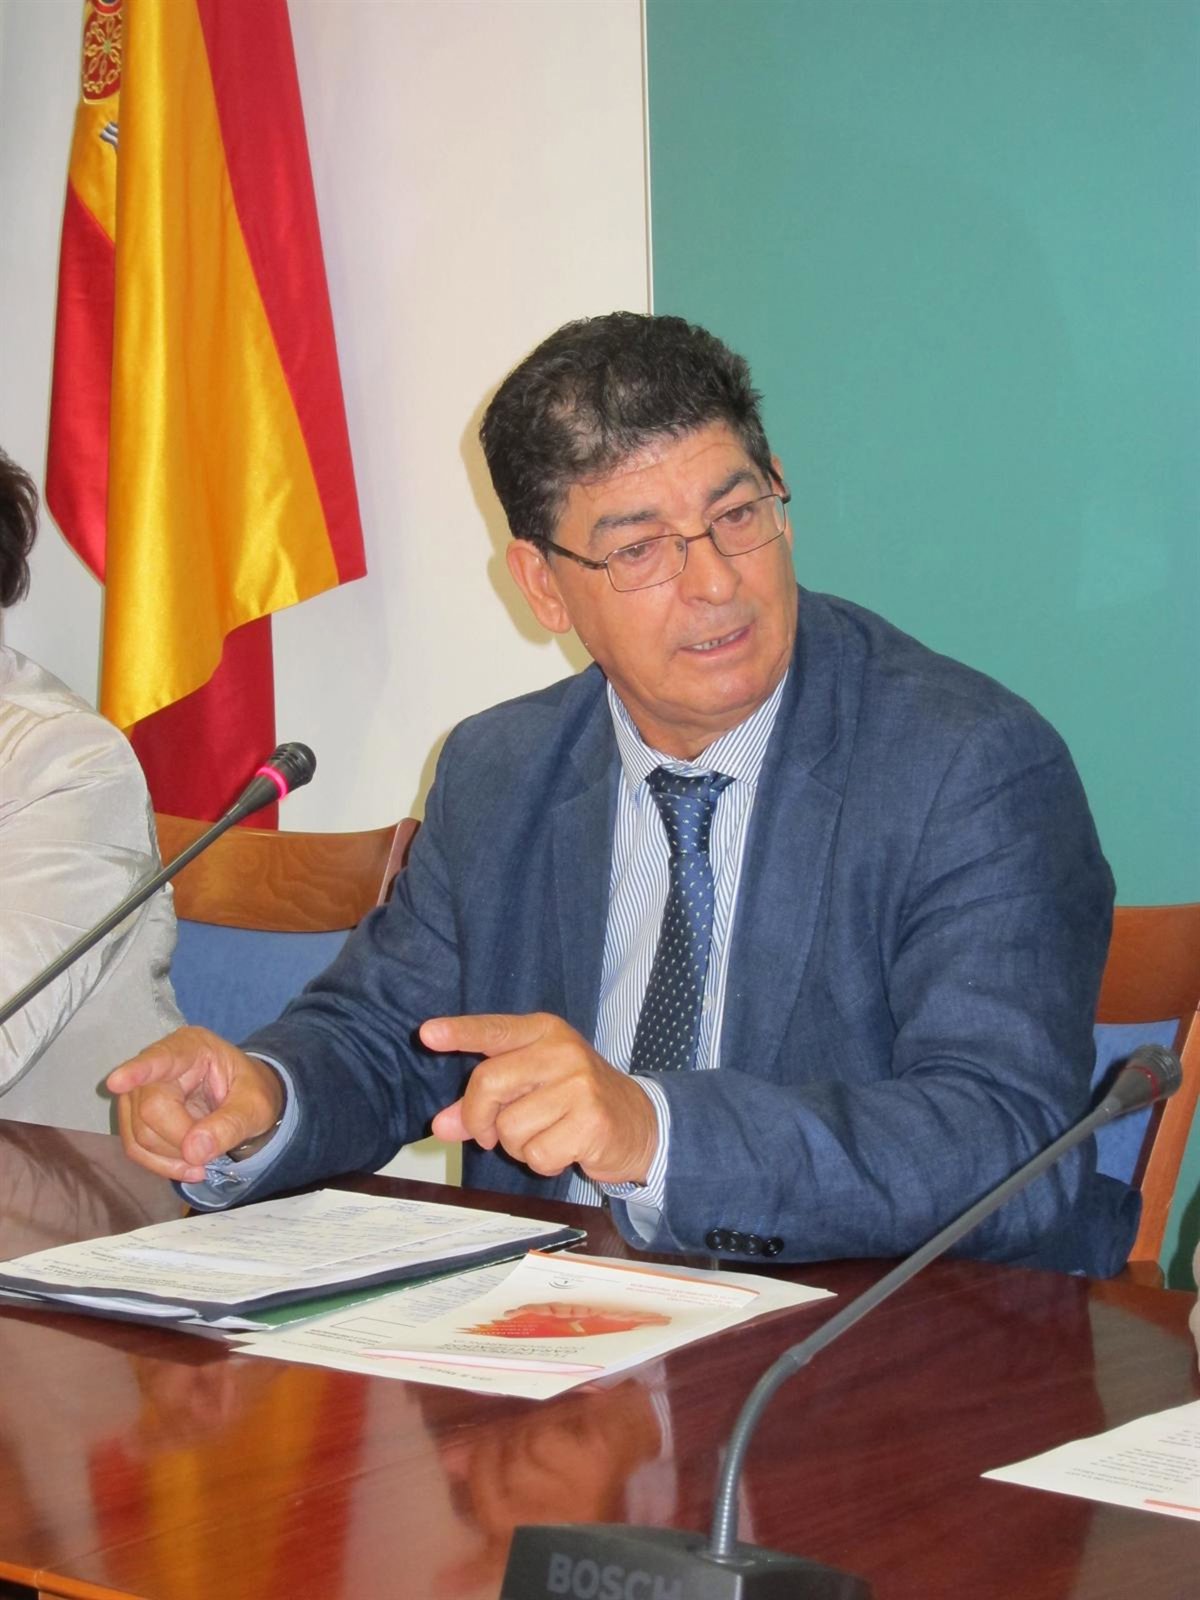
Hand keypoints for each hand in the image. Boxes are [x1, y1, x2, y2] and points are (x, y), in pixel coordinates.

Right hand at [105, 1027, 285, 1182]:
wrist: (244, 1100)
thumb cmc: (250, 1092)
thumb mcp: (256, 1105)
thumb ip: (231, 1124)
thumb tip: (194, 1152)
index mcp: (192, 1047)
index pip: (161, 1058)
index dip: (138, 1071)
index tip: (116, 1082)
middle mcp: (159, 1063)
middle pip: (150, 1109)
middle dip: (181, 1140)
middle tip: (210, 1153)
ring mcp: (141, 1089)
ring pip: (139, 1133)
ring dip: (172, 1157)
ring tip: (203, 1160)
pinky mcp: (134, 1115)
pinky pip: (135, 1147)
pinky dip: (161, 1164)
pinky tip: (187, 1167)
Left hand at [423, 1013, 657, 1184]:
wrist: (639, 1124)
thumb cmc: (575, 1101)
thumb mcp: (530, 1088)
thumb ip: (483, 1101)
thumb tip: (440, 1125)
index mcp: (543, 1032)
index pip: (494, 1030)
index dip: (459, 1033)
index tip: (426, 1034)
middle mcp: (561, 1051)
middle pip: (488, 1083)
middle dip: (478, 1118)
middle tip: (489, 1134)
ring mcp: (579, 1085)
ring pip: (509, 1127)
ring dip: (517, 1145)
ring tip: (544, 1135)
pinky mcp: (591, 1121)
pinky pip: (537, 1153)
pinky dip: (542, 1162)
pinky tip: (565, 1149)